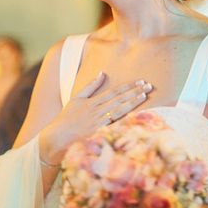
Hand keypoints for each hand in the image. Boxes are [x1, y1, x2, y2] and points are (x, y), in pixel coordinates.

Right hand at [39, 72, 153, 163]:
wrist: (59, 135)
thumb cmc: (68, 117)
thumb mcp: (77, 98)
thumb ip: (90, 86)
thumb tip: (102, 73)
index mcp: (92, 102)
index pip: (114, 92)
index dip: (128, 86)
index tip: (141, 82)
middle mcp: (97, 111)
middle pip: (119, 99)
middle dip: (134, 92)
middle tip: (149, 86)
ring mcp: (99, 122)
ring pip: (119, 111)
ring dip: (132, 103)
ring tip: (144, 96)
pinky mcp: (99, 133)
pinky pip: (115, 126)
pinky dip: (126, 121)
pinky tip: (137, 116)